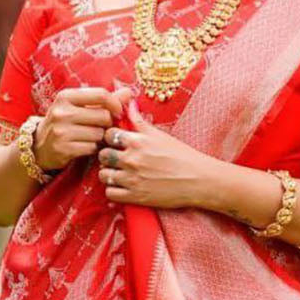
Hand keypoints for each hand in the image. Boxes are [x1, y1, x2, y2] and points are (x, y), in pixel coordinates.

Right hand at [34, 86, 130, 172]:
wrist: (40, 146)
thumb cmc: (65, 122)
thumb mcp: (79, 107)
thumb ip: (104, 100)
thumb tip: (129, 92)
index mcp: (66, 96)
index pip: (101, 94)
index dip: (115, 103)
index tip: (118, 111)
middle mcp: (62, 112)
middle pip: (103, 116)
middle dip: (107, 123)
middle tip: (100, 127)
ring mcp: (61, 131)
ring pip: (99, 134)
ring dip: (100, 138)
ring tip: (90, 137)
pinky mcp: (63, 149)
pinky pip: (91, 148)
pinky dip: (92, 148)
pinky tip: (85, 146)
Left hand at [96, 89, 207, 209]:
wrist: (197, 180)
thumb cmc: (181, 155)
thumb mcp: (160, 135)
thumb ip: (139, 120)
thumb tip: (129, 102)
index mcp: (138, 141)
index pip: (108, 134)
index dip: (110, 138)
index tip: (116, 143)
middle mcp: (132, 159)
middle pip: (103, 155)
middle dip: (107, 156)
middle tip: (115, 159)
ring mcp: (132, 179)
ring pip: (103, 175)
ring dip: (108, 174)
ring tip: (118, 173)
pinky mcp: (135, 196)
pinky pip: (110, 193)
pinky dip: (113, 190)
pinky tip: (122, 186)